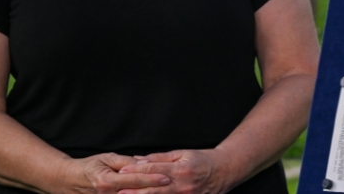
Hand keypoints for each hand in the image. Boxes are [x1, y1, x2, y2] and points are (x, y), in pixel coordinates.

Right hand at [69, 152, 169, 193]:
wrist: (69, 181)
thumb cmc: (89, 167)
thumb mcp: (107, 158)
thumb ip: (126, 162)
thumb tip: (145, 163)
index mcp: (106, 181)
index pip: (134, 180)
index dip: (152, 179)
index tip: (167, 177)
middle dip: (155, 191)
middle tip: (173, 188)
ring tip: (167, 192)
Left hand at [118, 150, 232, 193]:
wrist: (225, 170)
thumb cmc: (202, 160)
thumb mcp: (182, 154)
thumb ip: (160, 158)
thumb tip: (138, 159)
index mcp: (180, 169)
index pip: (154, 169)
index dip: (136, 171)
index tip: (121, 172)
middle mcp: (182, 185)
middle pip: (154, 189)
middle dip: (135, 192)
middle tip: (118, 192)